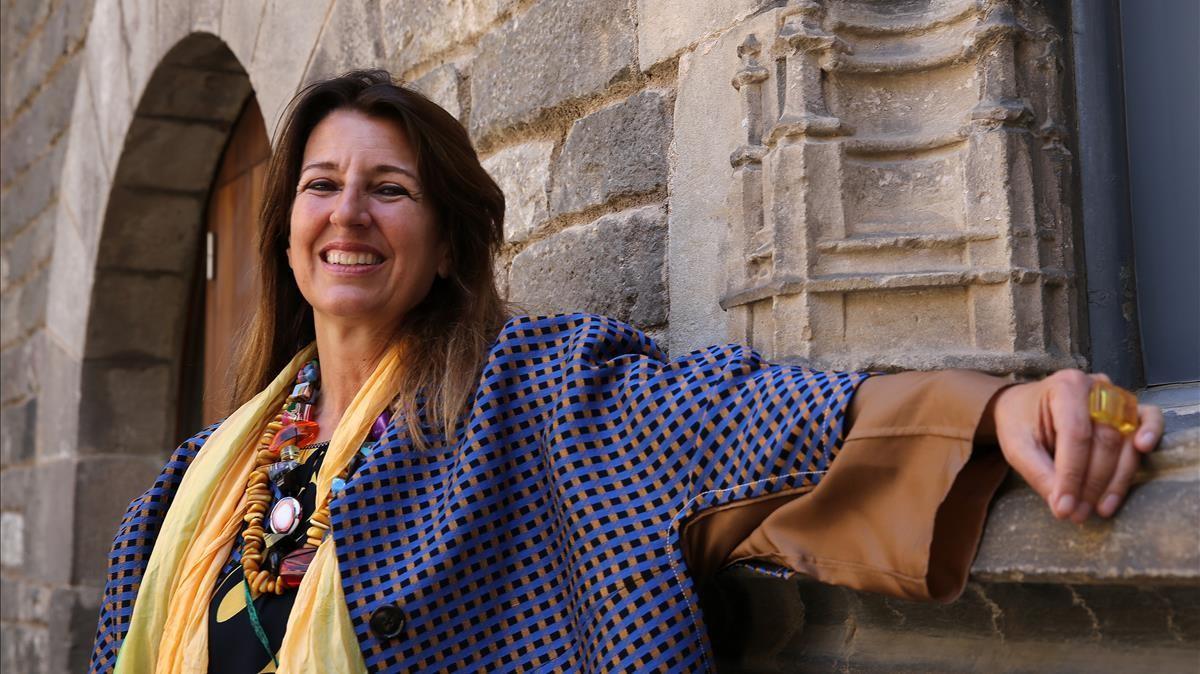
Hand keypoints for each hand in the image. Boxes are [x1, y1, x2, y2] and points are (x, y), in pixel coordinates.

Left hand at [989, 370, 1163, 522]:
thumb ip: (1039, 474)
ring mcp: (1115, 395)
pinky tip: (1145, 451)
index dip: (1072, 476)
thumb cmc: (1020, 423)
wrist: (1023, 405)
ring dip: (1117, 480)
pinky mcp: (1128, 407)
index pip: (1076, 436)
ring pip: (1127, 440)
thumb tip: (1064, 507)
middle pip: (1105, 441)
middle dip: (1092, 484)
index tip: (1065, 508)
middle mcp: (1095, 388)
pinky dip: (1152, 433)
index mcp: (1065, 388)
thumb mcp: (1017, 447)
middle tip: (1079, 513)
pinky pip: (1149, 418)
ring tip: (1101, 509)